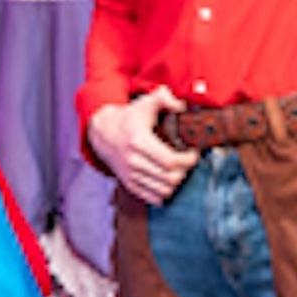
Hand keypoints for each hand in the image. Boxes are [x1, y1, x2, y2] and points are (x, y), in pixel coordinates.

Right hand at [85, 88, 195, 203]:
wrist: (103, 133)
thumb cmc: (129, 118)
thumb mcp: (145, 103)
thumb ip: (164, 98)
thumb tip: (182, 105)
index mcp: (139, 141)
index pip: (171, 161)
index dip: (188, 160)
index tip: (194, 153)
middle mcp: (133, 161)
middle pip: (170, 178)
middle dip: (185, 171)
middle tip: (188, 161)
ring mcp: (130, 175)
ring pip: (164, 190)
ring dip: (176, 182)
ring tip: (179, 170)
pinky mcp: (129, 185)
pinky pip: (154, 199)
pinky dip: (165, 193)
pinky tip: (167, 180)